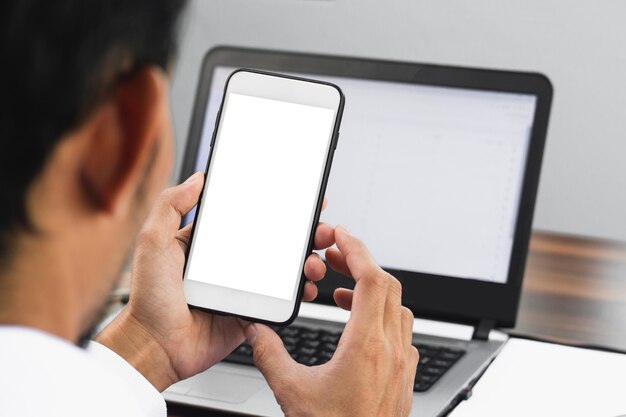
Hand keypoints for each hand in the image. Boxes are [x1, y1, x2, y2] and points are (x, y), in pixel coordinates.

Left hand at [96, 172, 335, 390]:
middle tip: (319, 230)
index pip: (248, 218)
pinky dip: (299, 293)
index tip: (297, 198)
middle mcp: (229, 264)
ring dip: (306, 262)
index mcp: (209, 243)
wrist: (155, 346)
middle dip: (302, 234)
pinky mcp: (250, 311)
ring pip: (284, 271)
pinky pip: (281, 301)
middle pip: (275, 242)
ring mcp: (242, 288)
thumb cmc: (149, 297)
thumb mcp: (154, 241)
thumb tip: (198, 178)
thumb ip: (172, 205)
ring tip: (313, 262)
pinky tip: (307, 287)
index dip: (275, 207)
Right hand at [243, 226, 418, 416]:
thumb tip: (255, 330)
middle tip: (332, 257)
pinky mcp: (404, 376)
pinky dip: (381, 314)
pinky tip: (358, 325)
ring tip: (341, 291)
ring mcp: (402, 363)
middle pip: (387, 285)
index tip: (339, 235)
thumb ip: (268, 354)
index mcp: (367, 347)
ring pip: (397, 306)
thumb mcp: (291, 391)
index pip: (371, 279)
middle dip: (359, 262)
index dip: (356, 249)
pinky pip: (400, 329)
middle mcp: (391, 350)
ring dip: (371, 289)